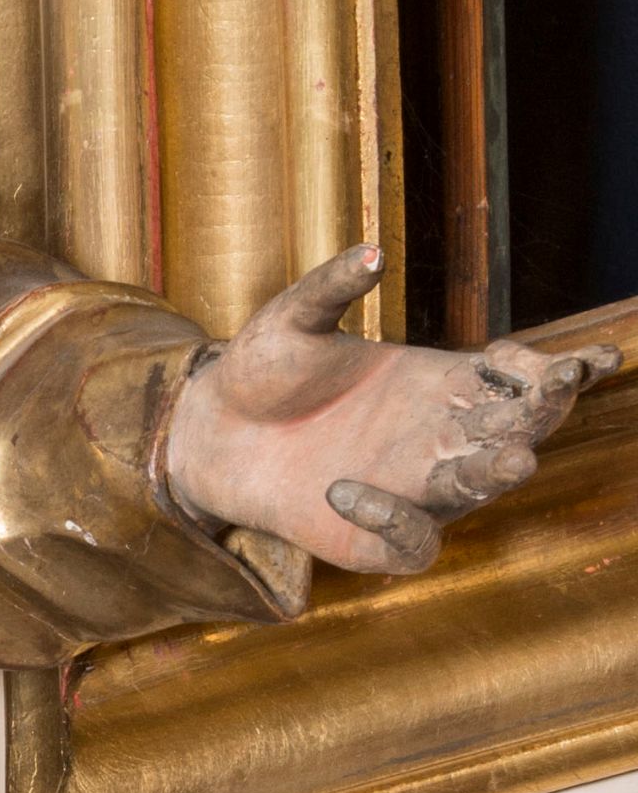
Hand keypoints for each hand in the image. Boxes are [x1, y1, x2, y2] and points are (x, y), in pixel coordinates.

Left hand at [161, 244, 619, 575]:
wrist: (214, 429)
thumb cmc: (266, 369)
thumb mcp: (293, 318)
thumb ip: (331, 287)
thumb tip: (372, 251)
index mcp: (443, 383)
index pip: (520, 380)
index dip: (555, 372)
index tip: (578, 360)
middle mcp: (441, 438)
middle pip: (513, 429)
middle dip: (541, 412)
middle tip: (559, 389)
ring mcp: (414, 490)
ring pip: (475, 486)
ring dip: (495, 471)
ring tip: (513, 458)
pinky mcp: (376, 538)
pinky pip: (410, 541)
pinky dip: (395, 520)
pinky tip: (347, 489)